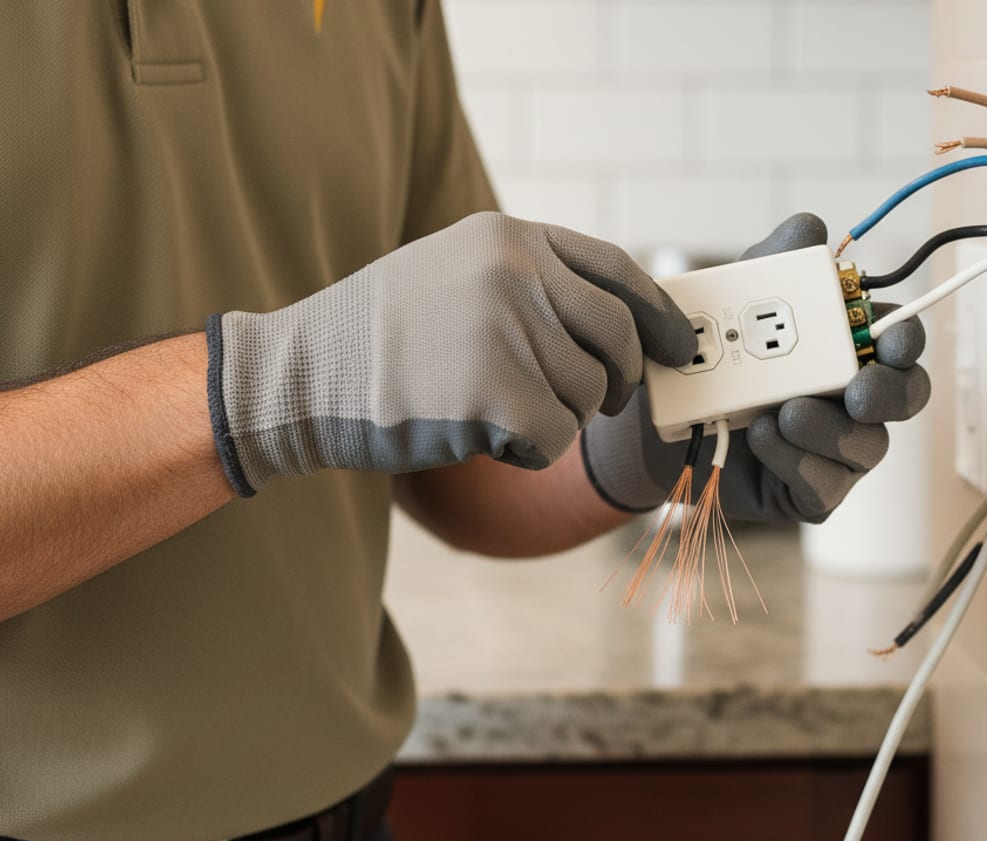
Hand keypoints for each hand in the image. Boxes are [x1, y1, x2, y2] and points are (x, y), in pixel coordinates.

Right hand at [206, 212, 696, 495]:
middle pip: (615, 339)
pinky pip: (555, 438)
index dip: (657, 314)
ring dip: (554, 419)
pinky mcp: (495, 393)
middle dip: (617, 381)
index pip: (617, 270)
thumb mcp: (455, 273)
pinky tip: (482, 437)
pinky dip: (529, 451)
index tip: (679, 346)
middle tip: (599, 402)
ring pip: (585, 396)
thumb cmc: (380, 336)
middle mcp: (516, 273)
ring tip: (493, 411)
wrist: (301, 374)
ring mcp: (506, 329)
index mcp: (509, 237)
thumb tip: (616, 325)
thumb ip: (529, 283)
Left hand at [581, 212, 930, 524]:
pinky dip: (797, 461)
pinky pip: (824, 486)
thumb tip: (811, 228)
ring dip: (830, 428)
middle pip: (906, 397)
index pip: (900, 342)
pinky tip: (764, 437)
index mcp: (848, 348)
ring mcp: (834, 450)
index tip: (893, 339)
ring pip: (867, 445)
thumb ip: (773, 262)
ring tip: (785, 412)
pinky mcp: (808, 492)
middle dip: (890, 393)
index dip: (907, 339)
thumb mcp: (732, 300)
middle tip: (858, 391)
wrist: (651, 422)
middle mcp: (852, 400)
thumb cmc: (707, 359)